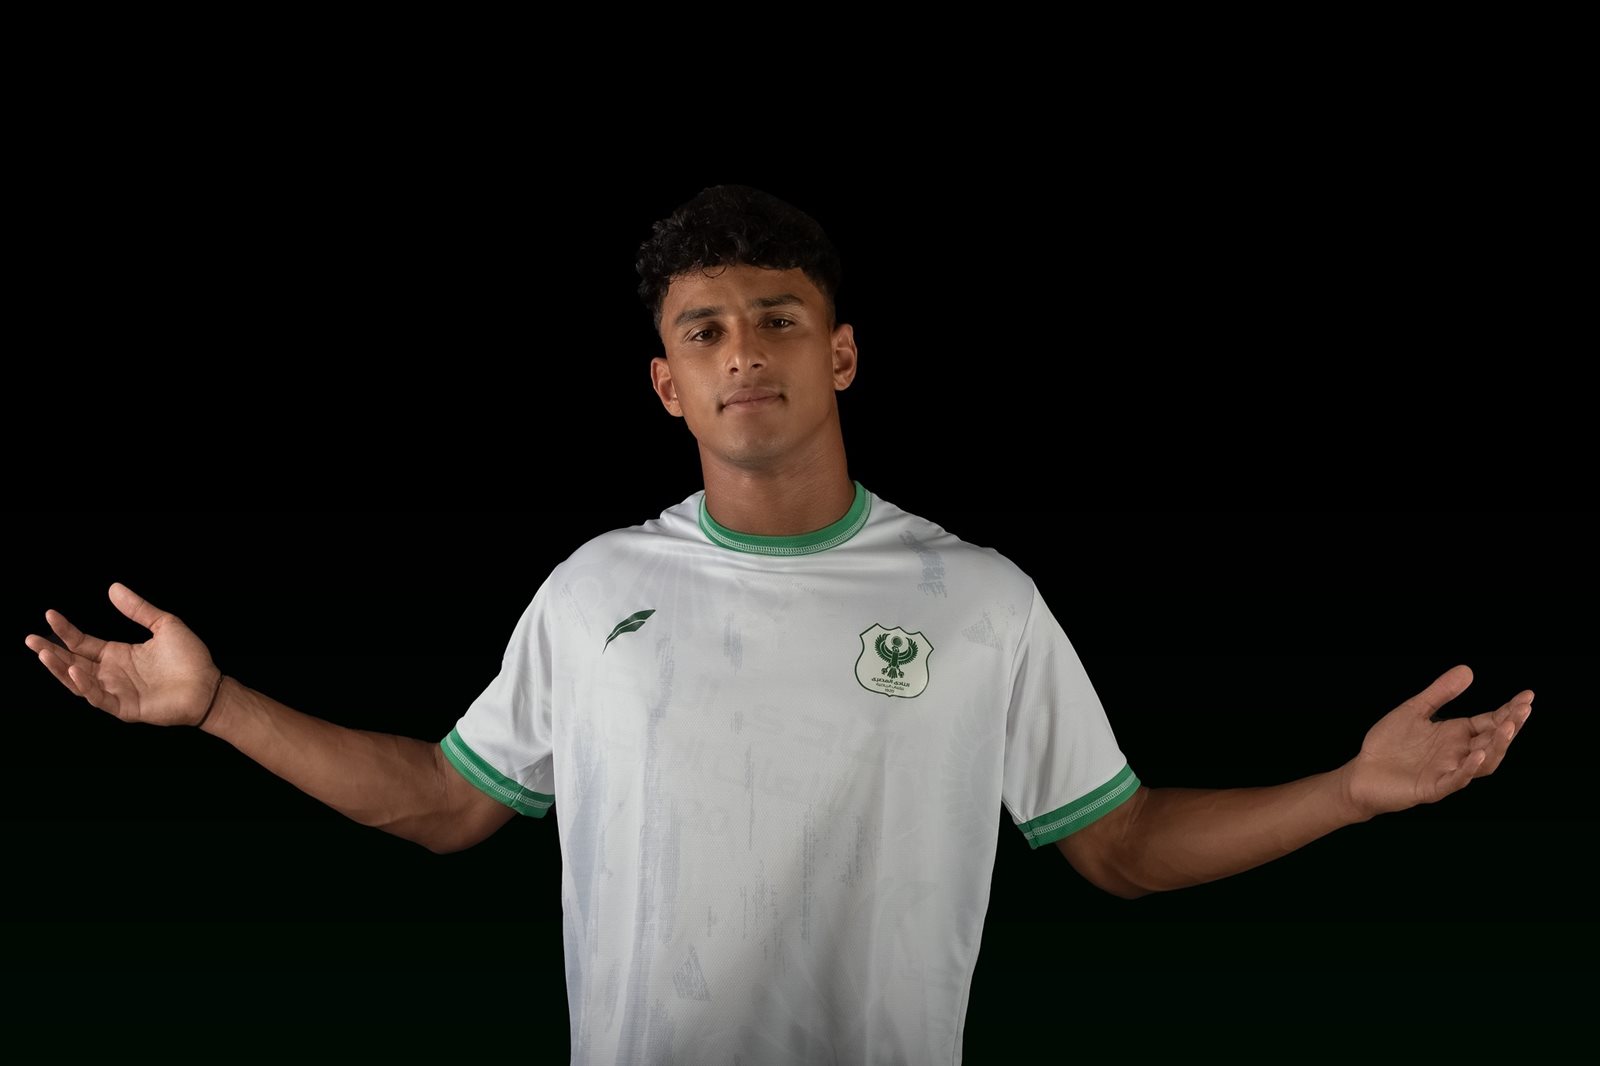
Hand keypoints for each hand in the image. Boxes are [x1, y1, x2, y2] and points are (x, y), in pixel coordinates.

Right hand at [24, 582, 221, 726]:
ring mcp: (116, 691)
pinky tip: (76, 670)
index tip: (49, 614)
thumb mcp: (163, 625)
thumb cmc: (190, 658)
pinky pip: (98, 698)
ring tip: (44, 652)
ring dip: (60, 669)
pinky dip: (85, 686)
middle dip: (50, 651)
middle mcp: (112, 674)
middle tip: (30, 639)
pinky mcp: (124, 707)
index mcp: (118, 655)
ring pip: (78, 682)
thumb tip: (113, 587)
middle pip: (72, 662)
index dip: (65, 630)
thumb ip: (138, 609)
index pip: (82, 642)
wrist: (209, 685)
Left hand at [1344, 664, 1532, 818]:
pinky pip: (1456, 779)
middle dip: (1510, 725)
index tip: (1528, 696)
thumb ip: (1440, 693)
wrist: (1362, 773)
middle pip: (1493, 741)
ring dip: (1497, 746)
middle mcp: (1458, 754)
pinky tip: (1478, 753)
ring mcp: (1448, 771)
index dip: (1510, 710)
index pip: (1491, 722)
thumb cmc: (1389, 744)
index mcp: (1457, 735)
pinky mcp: (1433, 788)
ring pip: (1483, 763)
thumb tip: (1468, 669)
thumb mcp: (1415, 710)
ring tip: (1508, 727)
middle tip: (1525, 709)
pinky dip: (1469, 768)